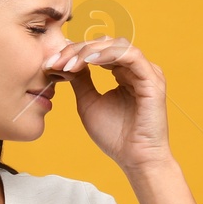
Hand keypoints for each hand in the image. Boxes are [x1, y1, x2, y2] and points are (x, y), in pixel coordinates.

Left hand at [43, 35, 172, 173]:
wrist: (134, 159)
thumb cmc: (114, 136)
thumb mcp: (88, 102)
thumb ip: (80, 80)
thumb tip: (66, 61)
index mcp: (123, 73)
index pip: (97, 50)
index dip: (73, 53)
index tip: (50, 63)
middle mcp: (135, 68)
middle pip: (105, 43)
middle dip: (77, 50)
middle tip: (55, 61)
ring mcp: (146, 72)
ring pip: (116, 45)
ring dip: (89, 51)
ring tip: (69, 63)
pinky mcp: (152, 79)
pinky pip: (130, 55)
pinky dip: (108, 54)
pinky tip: (89, 61)